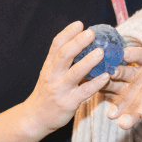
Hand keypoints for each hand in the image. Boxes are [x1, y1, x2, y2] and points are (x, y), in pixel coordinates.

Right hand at [21, 21, 110, 137]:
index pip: (56, 45)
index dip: (68, 33)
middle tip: (91, 33)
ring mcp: (59, 89)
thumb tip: (84, 47)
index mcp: (49, 66)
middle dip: (77, 42)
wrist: (35, 118)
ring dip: (88, 61)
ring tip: (101, 52)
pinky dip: (96, 84)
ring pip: (74, 73)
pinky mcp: (68, 103)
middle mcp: (52, 75)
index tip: (79, 24)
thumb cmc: (48, 94)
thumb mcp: (51, 75)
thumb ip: (64, 63)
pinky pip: (84, 92)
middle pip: (64, 55)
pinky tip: (106, 77)